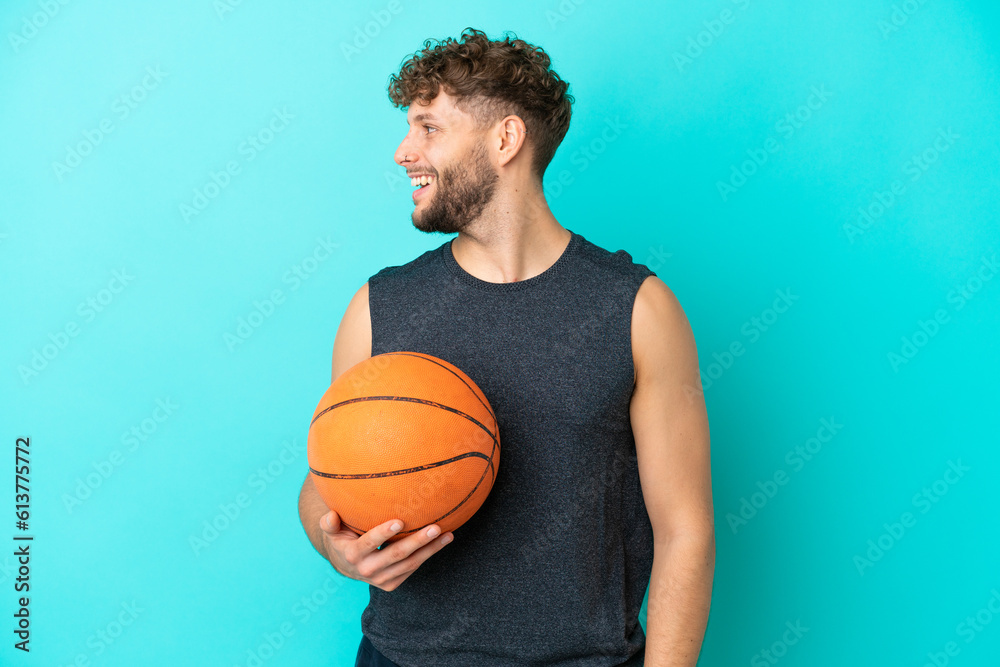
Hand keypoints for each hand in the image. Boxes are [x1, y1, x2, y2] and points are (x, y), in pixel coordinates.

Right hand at [319, 510, 453, 590]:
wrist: (345, 565)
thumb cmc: (342, 537)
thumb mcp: (332, 531)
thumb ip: (329, 523)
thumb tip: (331, 515)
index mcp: (353, 554)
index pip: (369, 543)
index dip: (383, 533)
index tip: (399, 521)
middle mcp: (367, 570)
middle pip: (396, 555)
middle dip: (417, 541)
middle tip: (435, 527)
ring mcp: (381, 579)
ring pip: (410, 564)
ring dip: (430, 549)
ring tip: (447, 534)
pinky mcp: (392, 584)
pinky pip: (413, 569)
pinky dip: (428, 555)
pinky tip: (443, 541)